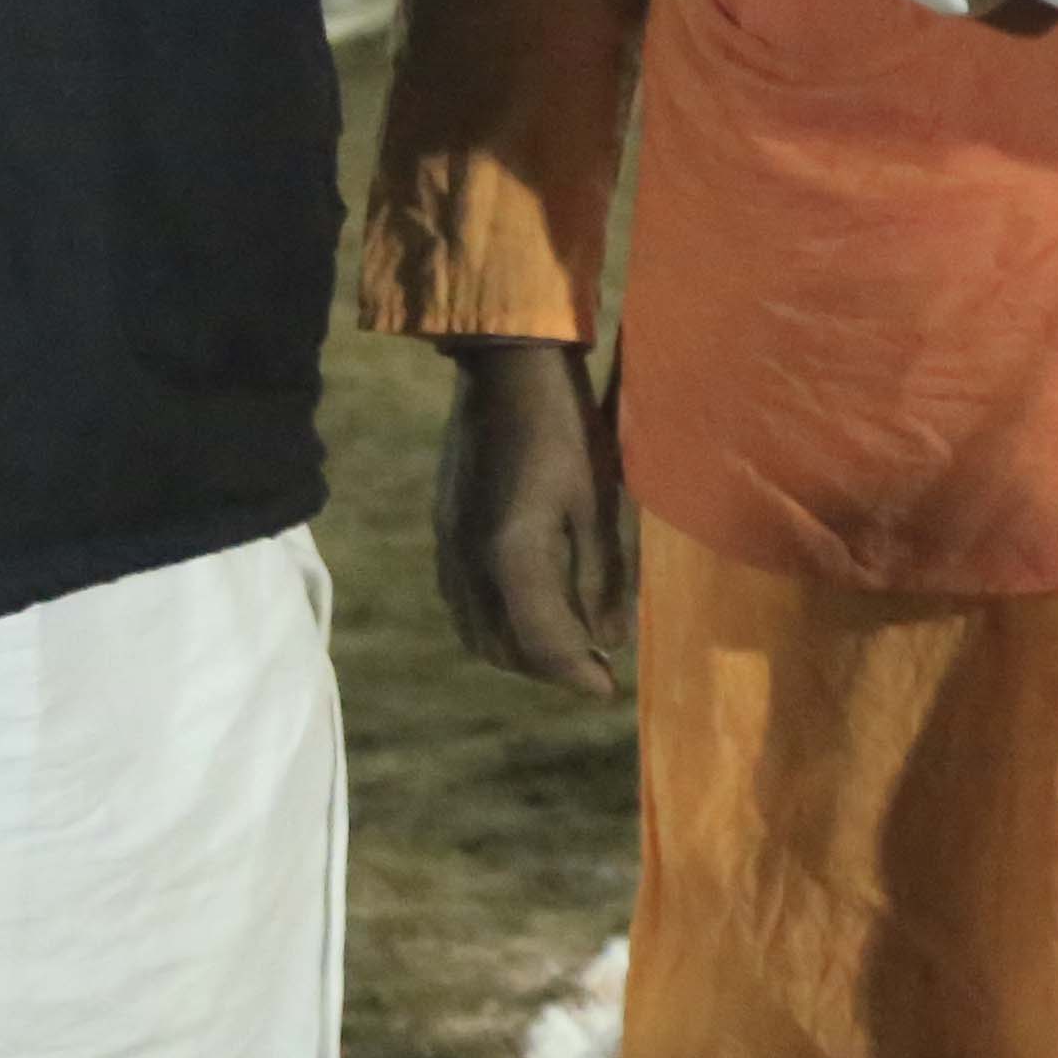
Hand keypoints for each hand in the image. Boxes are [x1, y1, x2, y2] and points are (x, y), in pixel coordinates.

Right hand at [432, 339, 631, 699]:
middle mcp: (469, 561)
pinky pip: (461, 601)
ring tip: (564, 645)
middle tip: (593, 669)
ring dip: (518, 650)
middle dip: (548, 668)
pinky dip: (493, 622)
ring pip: (475, 629)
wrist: (505, 365)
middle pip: (502, 647)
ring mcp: (448, 545)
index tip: (609, 691)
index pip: (543, 643)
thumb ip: (603, 575)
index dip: (577, 675)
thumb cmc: (565, 425)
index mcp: (512, 556)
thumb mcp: (596, 500)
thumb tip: (612, 640)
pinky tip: (527, 609)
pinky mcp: (444, 527)